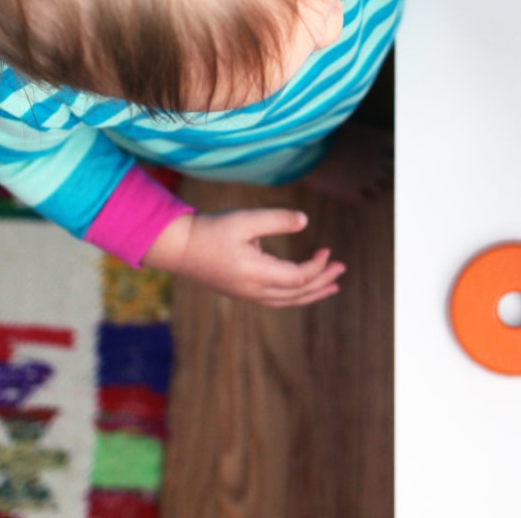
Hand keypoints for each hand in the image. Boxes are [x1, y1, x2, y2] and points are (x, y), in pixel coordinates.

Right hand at [143, 209, 344, 307]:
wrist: (178, 247)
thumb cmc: (211, 230)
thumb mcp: (245, 219)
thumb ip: (277, 220)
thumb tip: (305, 221)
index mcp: (256, 274)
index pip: (298, 278)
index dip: (318, 267)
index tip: (327, 250)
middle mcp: (253, 290)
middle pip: (297, 294)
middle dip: (322, 283)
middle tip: (341, 270)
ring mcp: (247, 294)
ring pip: (287, 301)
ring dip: (311, 293)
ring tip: (332, 288)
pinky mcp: (241, 291)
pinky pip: (276, 299)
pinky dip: (295, 295)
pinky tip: (302, 287)